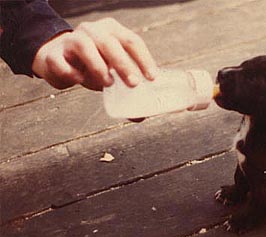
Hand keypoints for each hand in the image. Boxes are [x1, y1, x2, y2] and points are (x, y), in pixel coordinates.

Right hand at [32, 18, 156, 89]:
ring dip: (98, 66)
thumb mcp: (112, 73)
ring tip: (107, 83)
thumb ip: (125, 88)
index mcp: (112, 31)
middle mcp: (92, 30)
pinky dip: (70, 73)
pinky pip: (60, 62)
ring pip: (85, 46)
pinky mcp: (53, 54)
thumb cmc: (93, 65)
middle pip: (110, 43)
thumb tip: (140, 117)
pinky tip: (78, 80)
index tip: (152, 78)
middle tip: (134, 84)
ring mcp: (71, 40)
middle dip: (124, 64)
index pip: (132, 41)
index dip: (144, 59)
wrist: (57, 60)